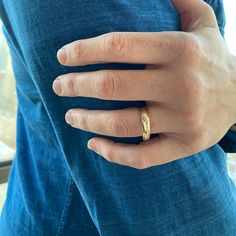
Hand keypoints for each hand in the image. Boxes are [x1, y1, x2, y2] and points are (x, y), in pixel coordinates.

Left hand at [53, 0, 235, 168]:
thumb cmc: (211, 60)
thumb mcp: (202, 23)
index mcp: (180, 50)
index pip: (117, 46)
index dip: (82, 51)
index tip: (62, 58)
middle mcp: (181, 85)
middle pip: (111, 86)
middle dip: (75, 86)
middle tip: (59, 86)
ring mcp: (184, 120)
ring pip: (120, 124)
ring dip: (86, 121)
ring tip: (70, 116)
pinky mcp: (185, 145)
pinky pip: (141, 156)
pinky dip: (112, 154)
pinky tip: (94, 145)